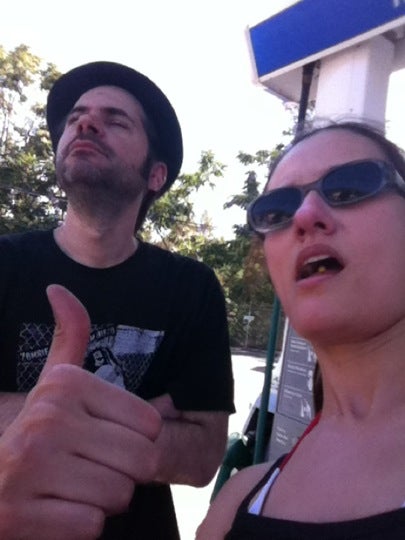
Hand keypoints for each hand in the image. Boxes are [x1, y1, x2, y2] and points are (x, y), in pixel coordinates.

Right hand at [0, 285, 161, 539]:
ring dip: (102, 500)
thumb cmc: (35, 431)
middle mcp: (45, 420)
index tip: (102, 439)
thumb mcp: (53, 383)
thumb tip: (59, 288)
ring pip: (118, 496)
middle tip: (89, 468)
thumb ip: (70, 335)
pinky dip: (79, 525)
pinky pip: (90, 526)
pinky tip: (54, 511)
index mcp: (64, 385)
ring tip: (70, 487)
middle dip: (123, 472)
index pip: (150, 423)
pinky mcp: (16, 516)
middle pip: (140, 460)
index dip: (136, 440)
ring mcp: (26, 468)